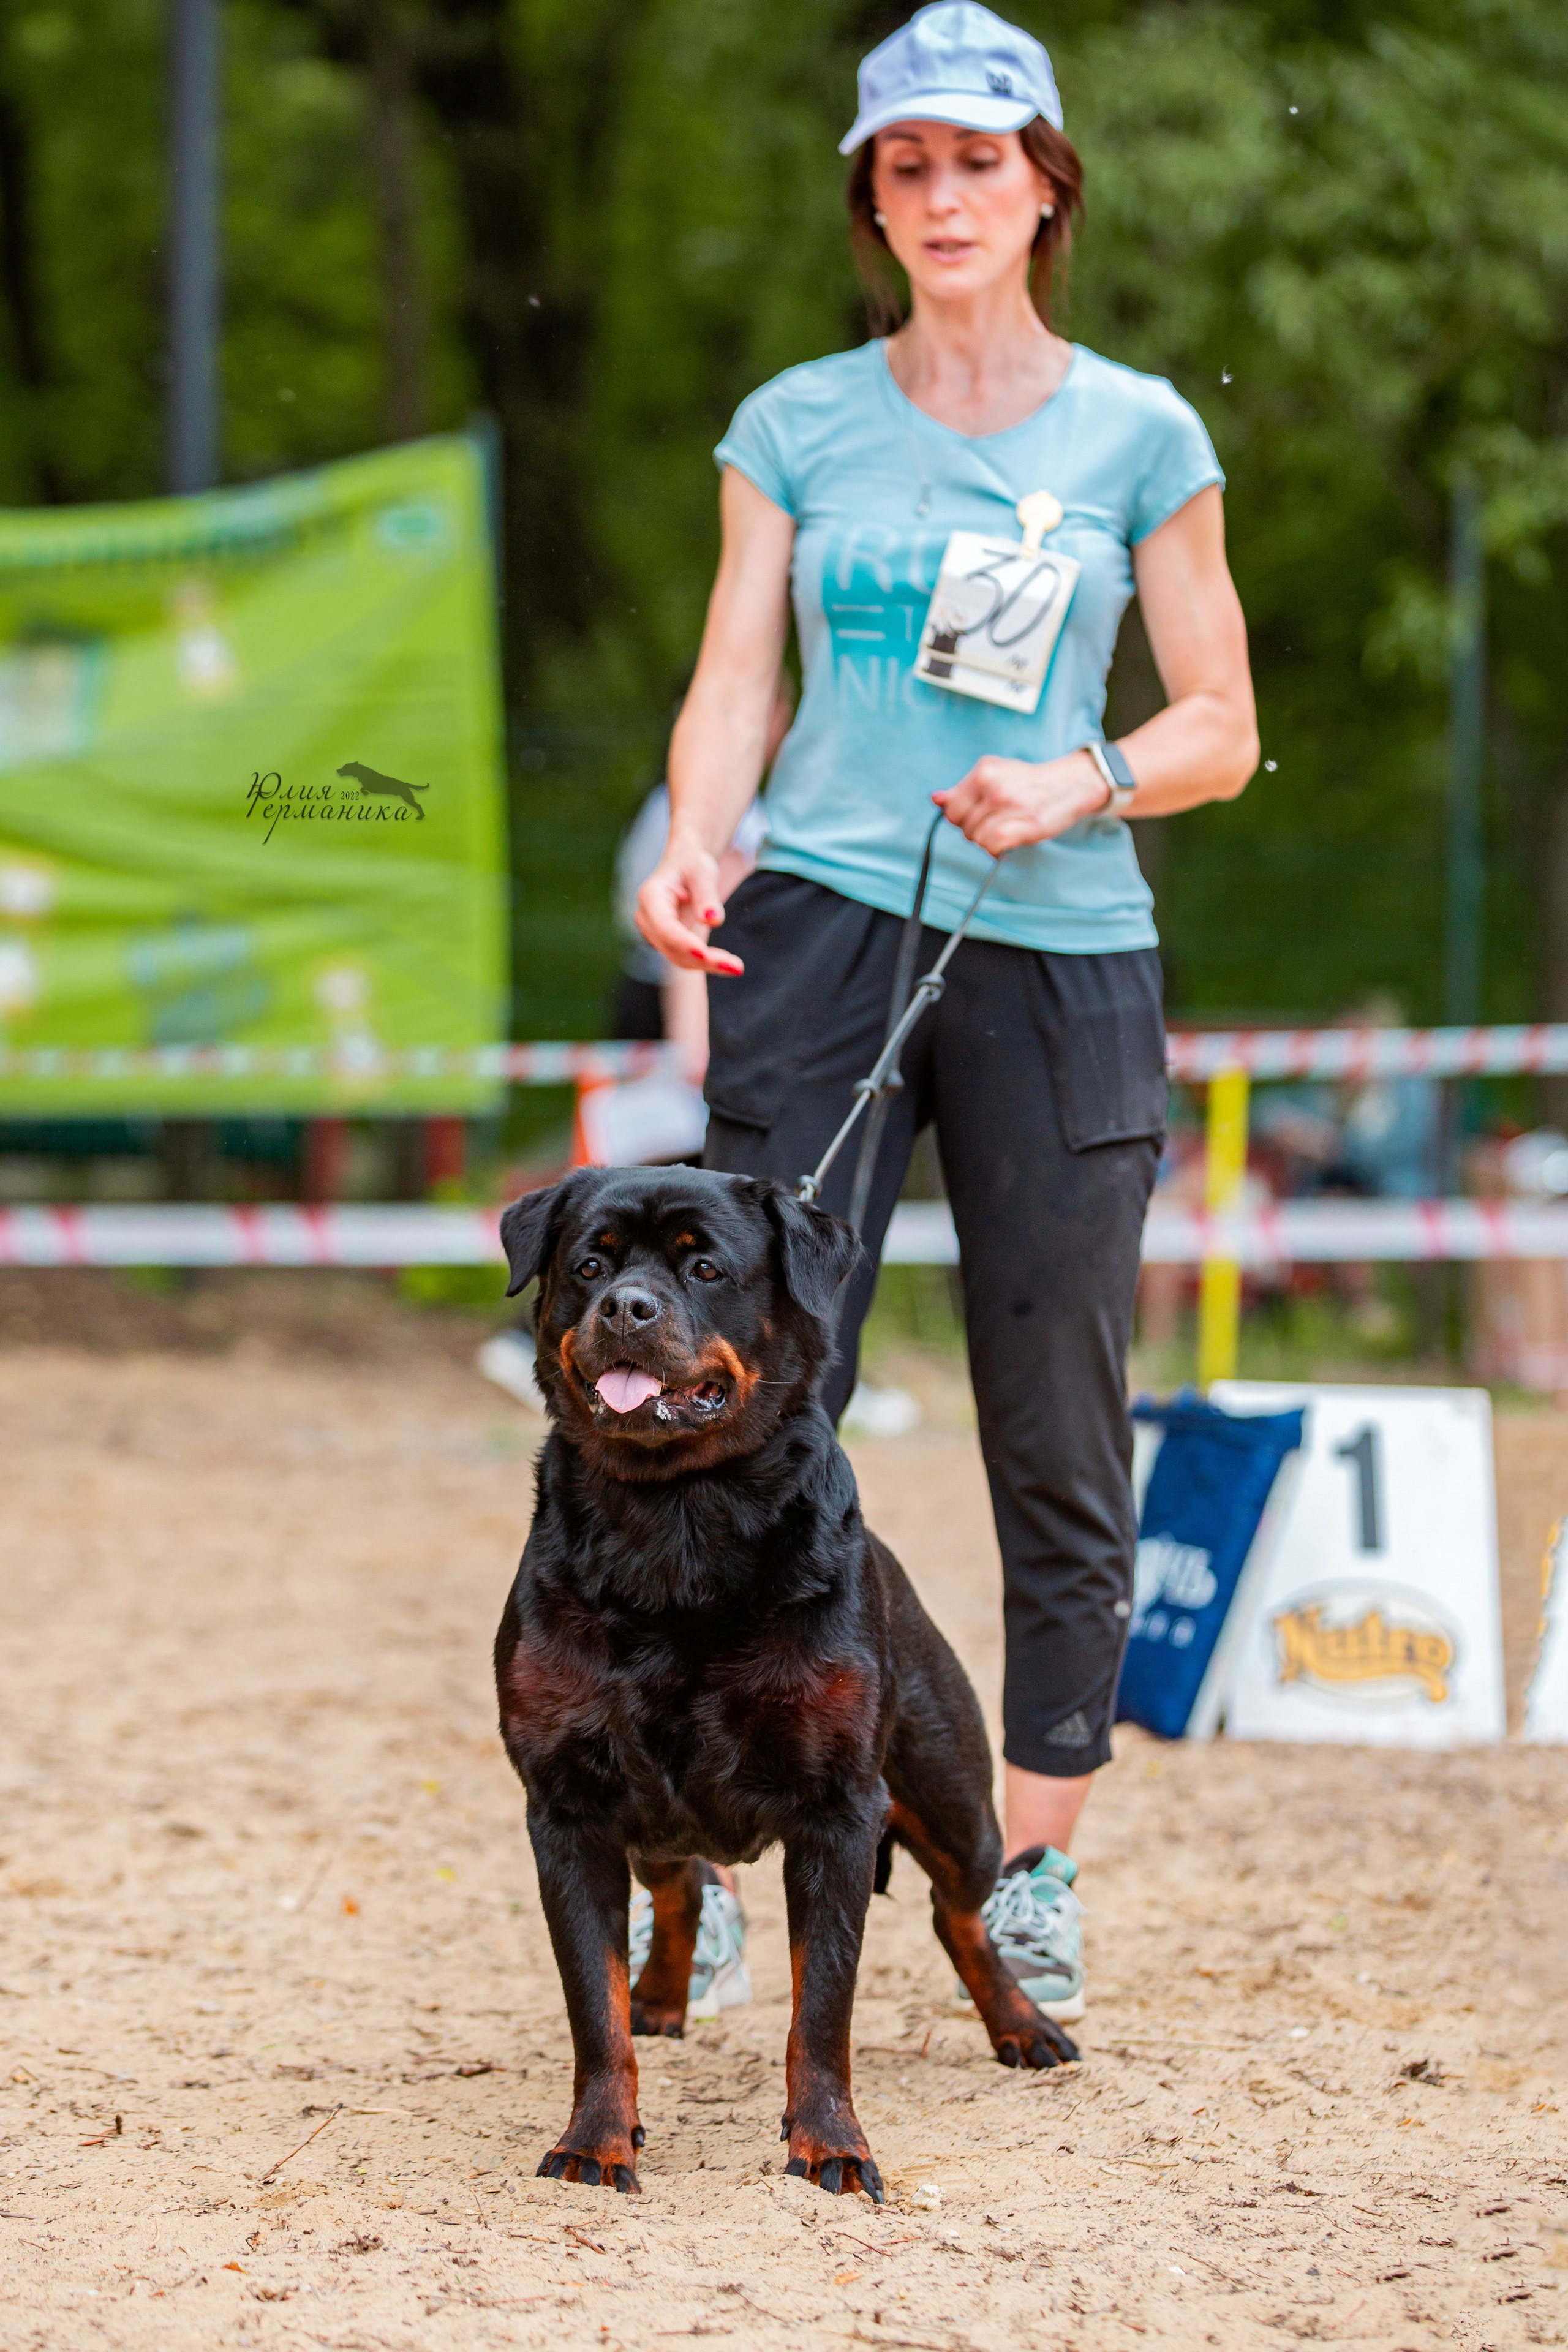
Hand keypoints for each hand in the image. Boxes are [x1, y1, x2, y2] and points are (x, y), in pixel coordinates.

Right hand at [635, 830, 744, 976]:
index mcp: (651, 897)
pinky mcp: (667, 942)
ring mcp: (655, 933)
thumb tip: (712, 920)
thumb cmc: (693, 863)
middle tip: (736, 967)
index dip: (684, 942)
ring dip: (707, 965)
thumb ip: (706, 895)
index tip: (706, 954)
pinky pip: (685, 958)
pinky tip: (728, 964)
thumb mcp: (703, 870)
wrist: (685, 865)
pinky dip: (706, 963)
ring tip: (736, 967)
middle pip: (672, 948)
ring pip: (678, 958)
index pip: (665, 927)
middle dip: (703, 960)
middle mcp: (647, 919)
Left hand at [932, 750, 1107, 855]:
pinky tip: (1008, 842)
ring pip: (977, 838)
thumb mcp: (996, 776)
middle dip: (975, 831)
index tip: (979, 817)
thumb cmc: (1031, 784)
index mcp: (984, 771)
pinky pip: (993, 845)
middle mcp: (993, 785)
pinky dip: (997, 849)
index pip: (951, 809)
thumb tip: (936, 799)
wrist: (1071, 783)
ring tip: (1007, 829)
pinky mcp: (1025, 823)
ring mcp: (1009, 804)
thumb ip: (964, 790)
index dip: (961, 819)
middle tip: (998, 822)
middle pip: (962, 826)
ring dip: (988, 841)